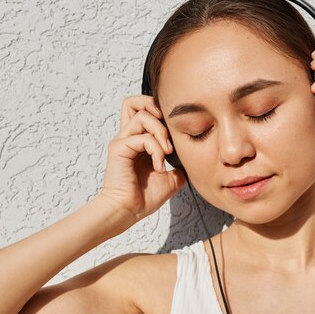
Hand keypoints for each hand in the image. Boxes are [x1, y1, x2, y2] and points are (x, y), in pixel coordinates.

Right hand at [98, 95, 185, 223]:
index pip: (143, 110)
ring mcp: (122, 141)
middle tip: (170, 130)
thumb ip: (180, 166)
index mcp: (138, 140)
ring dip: (160, 131)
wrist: (128, 211)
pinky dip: (156, 150)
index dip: (160, 112)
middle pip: (134, 101)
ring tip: (167, 152)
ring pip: (142, 115)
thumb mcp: (171, 179)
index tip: (176, 130)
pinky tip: (159, 166)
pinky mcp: (119, 149)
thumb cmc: (144, 197)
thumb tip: (195, 161)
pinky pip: (142, 137)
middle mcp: (128, 136)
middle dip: (155, 109)